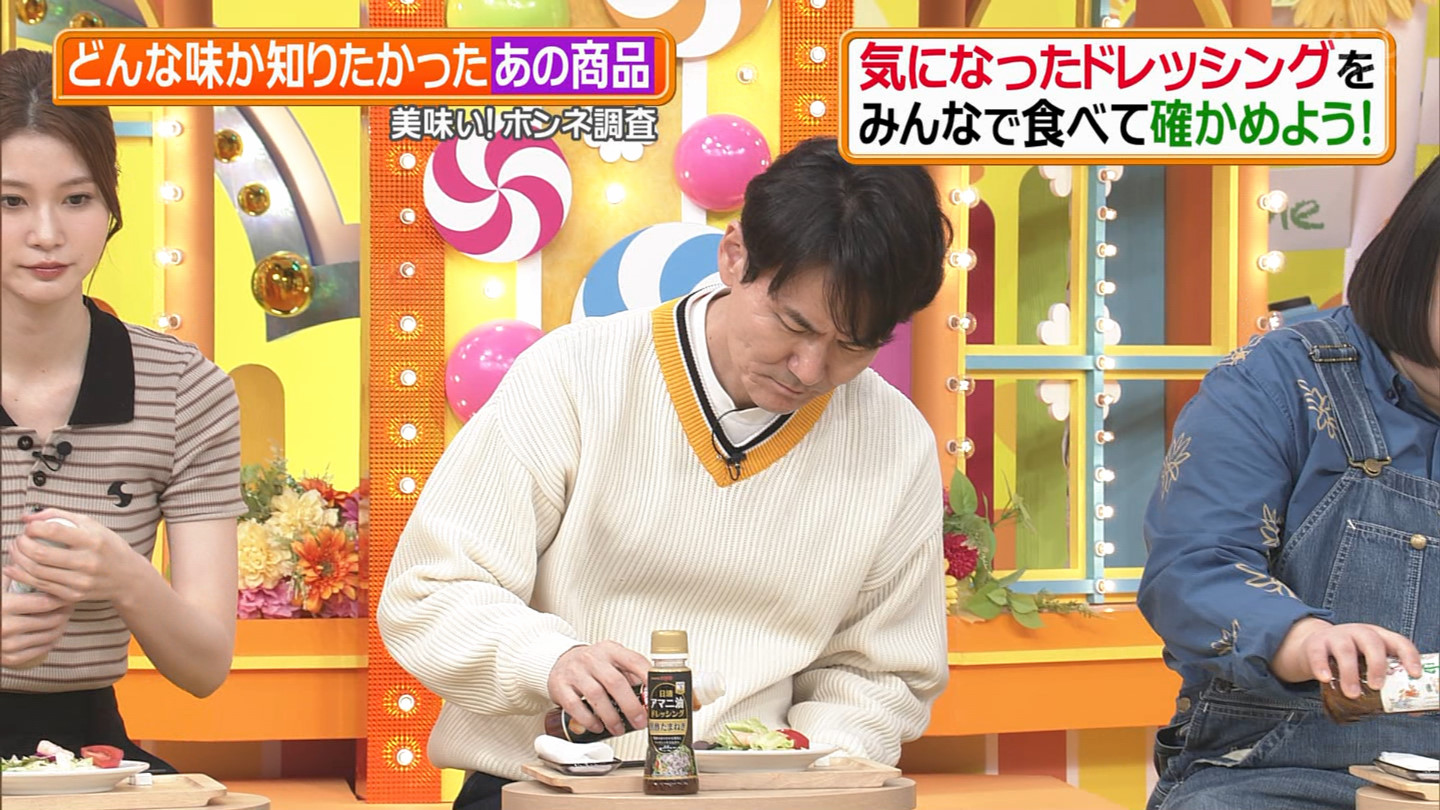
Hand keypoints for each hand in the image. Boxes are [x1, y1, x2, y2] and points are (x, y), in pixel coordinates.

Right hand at [1, 575, 75, 668]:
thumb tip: (39, 561)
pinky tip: (55, 630)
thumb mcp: (0, 587)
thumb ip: (17, 575)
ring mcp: (8, 646)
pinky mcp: (10, 658)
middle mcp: (5, 627)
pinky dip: (52, 640)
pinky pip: (42, 650)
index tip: (69, 592)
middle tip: (71, 603)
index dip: (61, 597)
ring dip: (62, 624)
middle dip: (65, 611)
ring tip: (64, 615)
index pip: (45, 602)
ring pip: (50, 635)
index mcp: (3, 606)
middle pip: (52, 620)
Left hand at [3, 510, 143, 604]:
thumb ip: (59, 516)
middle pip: (40, 553)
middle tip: (18, 539)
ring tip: (15, 550)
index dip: (34, 527)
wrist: (128, 577)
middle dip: (21, 544)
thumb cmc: (108, 547)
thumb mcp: (91, 524)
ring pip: (36, 571)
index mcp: (93, 541)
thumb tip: (27, 518)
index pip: (55, 531)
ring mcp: (80, 581)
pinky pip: (40, 586)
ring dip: (18, 559)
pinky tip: (14, 568)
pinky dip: (21, 576)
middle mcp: (87, 562)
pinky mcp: (73, 595)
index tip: (29, 526)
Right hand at [547, 641, 650, 736]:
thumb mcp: (612, 661)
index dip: (647, 677)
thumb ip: (630, 675)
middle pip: (615, 682)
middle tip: (640, 722)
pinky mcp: (560, 686)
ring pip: (596, 696)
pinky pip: (575, 705)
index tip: (656, 694)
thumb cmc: (593, 666)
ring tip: (619, 729)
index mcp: (611, 650)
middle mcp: (593, 658)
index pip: (633, 660)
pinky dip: (588, 720)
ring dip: (611, 717)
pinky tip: (597, 727)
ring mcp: (575, 671)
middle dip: (630, 706)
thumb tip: (651, 698)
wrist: (561, 661)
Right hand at [1272, 617, 1422, 697]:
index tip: (1414, 674)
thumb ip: (1385, 681)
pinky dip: (1321, 667)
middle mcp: (1359, 633)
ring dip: (1349, 673)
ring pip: (1345, 650)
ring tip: (1351, 693)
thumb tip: (1412, 710)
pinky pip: (1318, 654)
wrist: (1313, 647)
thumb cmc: (1349, 659)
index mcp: (1378, 637)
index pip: (1398, 642)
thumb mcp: (1368, 663)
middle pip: (1372, 642)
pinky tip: (1325, 679)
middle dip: (1377, 665)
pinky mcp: (1315, 644)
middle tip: (1377, 686)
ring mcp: (1336, 636)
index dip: (1409, 656)